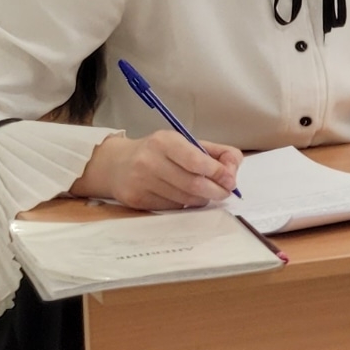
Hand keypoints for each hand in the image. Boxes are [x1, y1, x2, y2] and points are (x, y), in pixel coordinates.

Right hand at [74, 130, 242, 211]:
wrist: (116, 164)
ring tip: (203, 192)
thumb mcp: (184, 143)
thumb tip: (234, 169)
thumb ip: (215, 153)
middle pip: (193, 185)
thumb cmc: (159, 152)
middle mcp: (149, 161)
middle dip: (216, 191)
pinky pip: (171, 207)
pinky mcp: (137, 200)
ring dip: (201, 199)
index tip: (230, 179)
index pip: (196, 161)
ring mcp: (141, 182)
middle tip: (225, 192)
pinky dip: (184, 204)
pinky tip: (180, 195)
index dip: (218, 173)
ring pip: (185, 199)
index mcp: (164, 142)